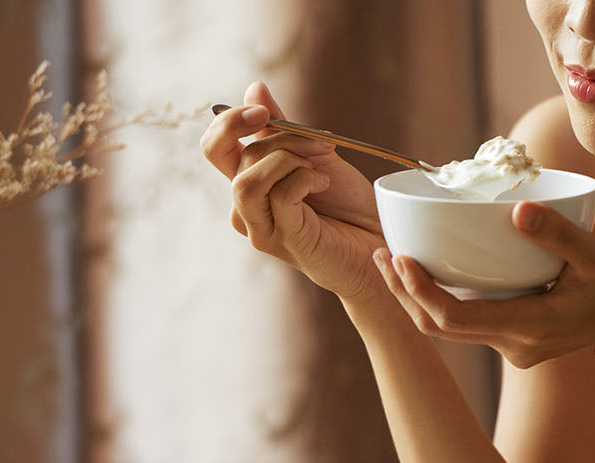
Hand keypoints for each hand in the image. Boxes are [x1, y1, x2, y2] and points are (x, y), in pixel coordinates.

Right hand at [200, 82, 386, 301]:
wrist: (381, 239)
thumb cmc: (348, 203)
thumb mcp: (314, 154)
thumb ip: (281, 127)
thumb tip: (254, 90)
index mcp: (249, 182)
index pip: (214, 147)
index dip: (228, 121)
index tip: (263, 111)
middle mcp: (247, 207)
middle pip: (231, 157)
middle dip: (279, 137)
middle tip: (320, 144)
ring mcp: (262, 228)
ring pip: (247, 181)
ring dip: (288, 160)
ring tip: (320, 169)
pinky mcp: (284, 241)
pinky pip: (279, 196)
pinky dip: (304, 179)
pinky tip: (324, 185)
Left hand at [374, 201, 594, 367]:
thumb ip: (559, 235)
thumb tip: (520, 211)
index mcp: (531, 327)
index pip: (456, 319)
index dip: (420, 292)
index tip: (399, 258)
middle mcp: (517, 345)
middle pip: (441, 328)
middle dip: (406, 293)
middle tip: (380, 254)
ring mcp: (516, 346)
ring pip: (451, 329)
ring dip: (419, 298)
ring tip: (391, 259)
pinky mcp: (518, 338)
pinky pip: (470, 323)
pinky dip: (443, 300)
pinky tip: (429, 271)